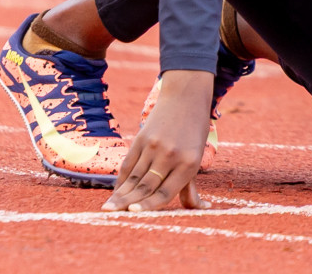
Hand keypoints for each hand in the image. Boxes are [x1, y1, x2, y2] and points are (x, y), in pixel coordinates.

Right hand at [104, 69, 213, 211]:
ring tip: (108, 207)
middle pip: (146, 185)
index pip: (165, 192)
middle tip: (111, 214)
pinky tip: (115, 190)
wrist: (185, 97)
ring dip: (120, 193)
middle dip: (127, 202)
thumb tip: (203, 209)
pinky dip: (121, 178)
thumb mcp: (197, 157)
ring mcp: (154, 146)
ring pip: (135, 176)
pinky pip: (129, 162)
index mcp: (188, 164)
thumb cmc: (194, 131)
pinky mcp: (141, 138)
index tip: (132, 213)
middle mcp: (170, 156)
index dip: (147, 205)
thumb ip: (191, 186)